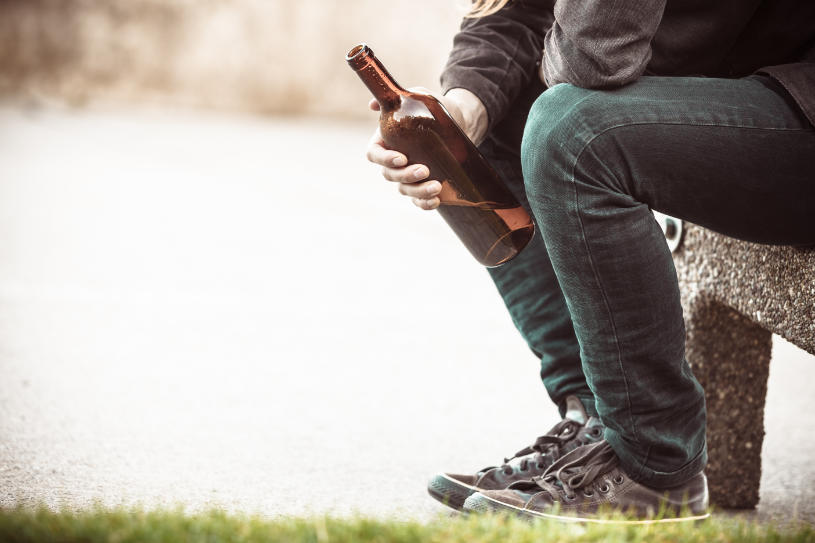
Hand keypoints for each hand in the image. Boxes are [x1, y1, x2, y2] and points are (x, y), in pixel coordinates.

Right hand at [365, 88, 487, 210]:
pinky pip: (418, 200)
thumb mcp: (417, 97)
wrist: (458, 121)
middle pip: (390, 175)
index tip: (402, 158)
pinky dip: (424, 204)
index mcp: (385, 141)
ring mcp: (407, 176)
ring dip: (418, 191)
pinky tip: (436, 201)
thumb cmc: (432, 109)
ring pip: (405, 190)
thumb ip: (399, 99)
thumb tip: (373, 106)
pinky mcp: (423, 185)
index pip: (374, 154)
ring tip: (437, 187)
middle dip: (406, 176)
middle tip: (425, 170)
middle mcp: (393, 162)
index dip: (384, 159)